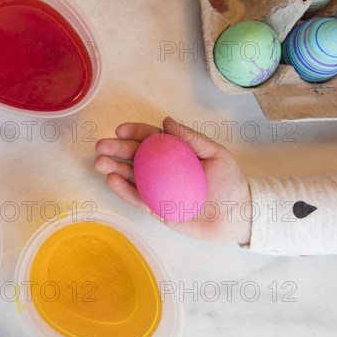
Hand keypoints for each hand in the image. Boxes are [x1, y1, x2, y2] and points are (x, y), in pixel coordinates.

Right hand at [94, 117, 251, 244]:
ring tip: (100, 163)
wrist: (237, 216)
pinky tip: (111, 181)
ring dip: (113, 169)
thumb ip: (192, 139)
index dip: (134, 133)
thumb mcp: (216, 155)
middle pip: (135, 157)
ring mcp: (156, 189)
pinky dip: (123, 191)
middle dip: (115, 150)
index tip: (121, 130)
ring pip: (130, 177)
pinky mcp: (156, 209)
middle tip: (101, 146)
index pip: (150, 139)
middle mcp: (161, 170)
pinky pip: (136, 199)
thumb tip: (166, 121)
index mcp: (174, 153)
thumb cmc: (229, 183)